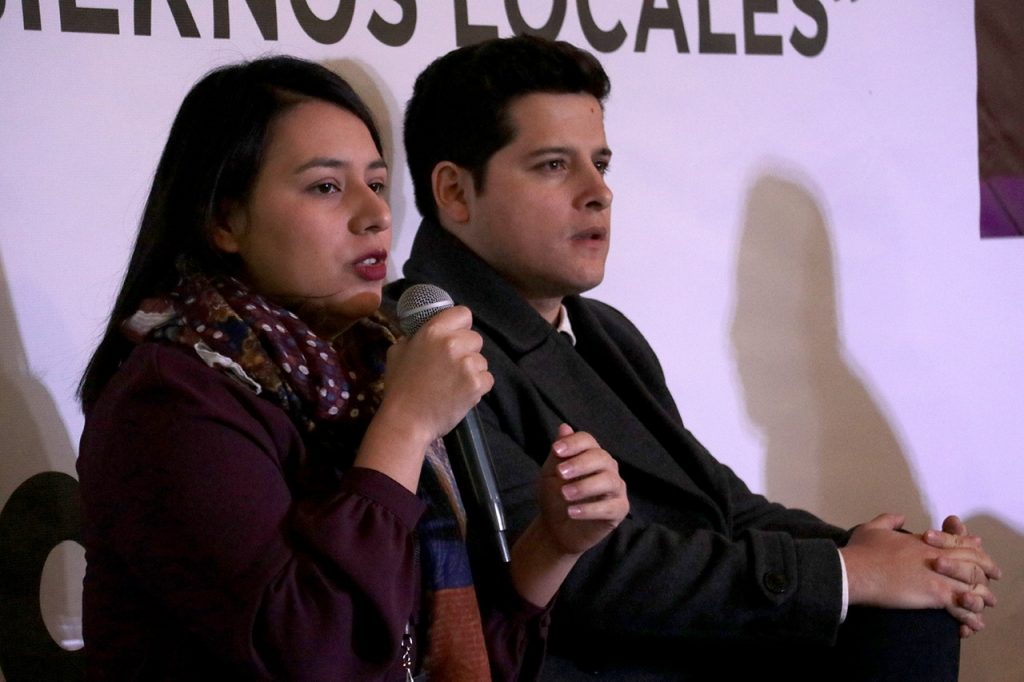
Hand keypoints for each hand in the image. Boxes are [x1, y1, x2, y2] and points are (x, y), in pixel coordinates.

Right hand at [355, 307, 491, 490]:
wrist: (407, 420)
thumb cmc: (399, 386)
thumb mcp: (398, 351)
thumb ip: (414, 337)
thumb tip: (423, 332)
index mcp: (433, 331)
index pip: (463, 313)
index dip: (460, 326)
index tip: (454, 337)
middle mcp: (453, 343)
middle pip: (476, 338)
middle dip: (467, 350)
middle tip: (452, 366)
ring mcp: (468, 364)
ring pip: (482, 360)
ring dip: (472, 370)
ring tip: (454, 383)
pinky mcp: (477, 384)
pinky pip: (487, 378)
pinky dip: (478, 386)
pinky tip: (461, 393)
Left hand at [536, 424, 628, 555]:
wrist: (555, 529)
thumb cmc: (554, 497)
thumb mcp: (550, 475)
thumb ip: (558, 454)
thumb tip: (564, 427)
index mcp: (590, 455)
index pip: (587, 441)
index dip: (573, 443)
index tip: (556, 450)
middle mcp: (607, 468)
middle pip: (600, 457)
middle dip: (580, 464)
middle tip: (560, 473)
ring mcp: (616, 489)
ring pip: (608, 481)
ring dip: (585, 486)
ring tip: (565, 495)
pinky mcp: (619, 510)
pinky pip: (610, 506)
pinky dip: (591, 509)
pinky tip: (573, 512)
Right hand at [840, 513, 998, 636]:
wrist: (854, 571)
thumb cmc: (861, 552)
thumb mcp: (872, 528)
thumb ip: (889, 519)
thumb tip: (901, 516)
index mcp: (923, 542)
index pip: (957, 541)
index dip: (972, 546)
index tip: (980, 549)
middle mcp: (935, 556)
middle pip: (972, 561)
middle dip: (987, 569)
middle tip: (994, 576)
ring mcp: (937, 575)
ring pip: (972, 584)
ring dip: (982, 596)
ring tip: (986, 604)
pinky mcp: (933, 594)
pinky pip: (961, 606)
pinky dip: (970, 616)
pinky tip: (972, 624)